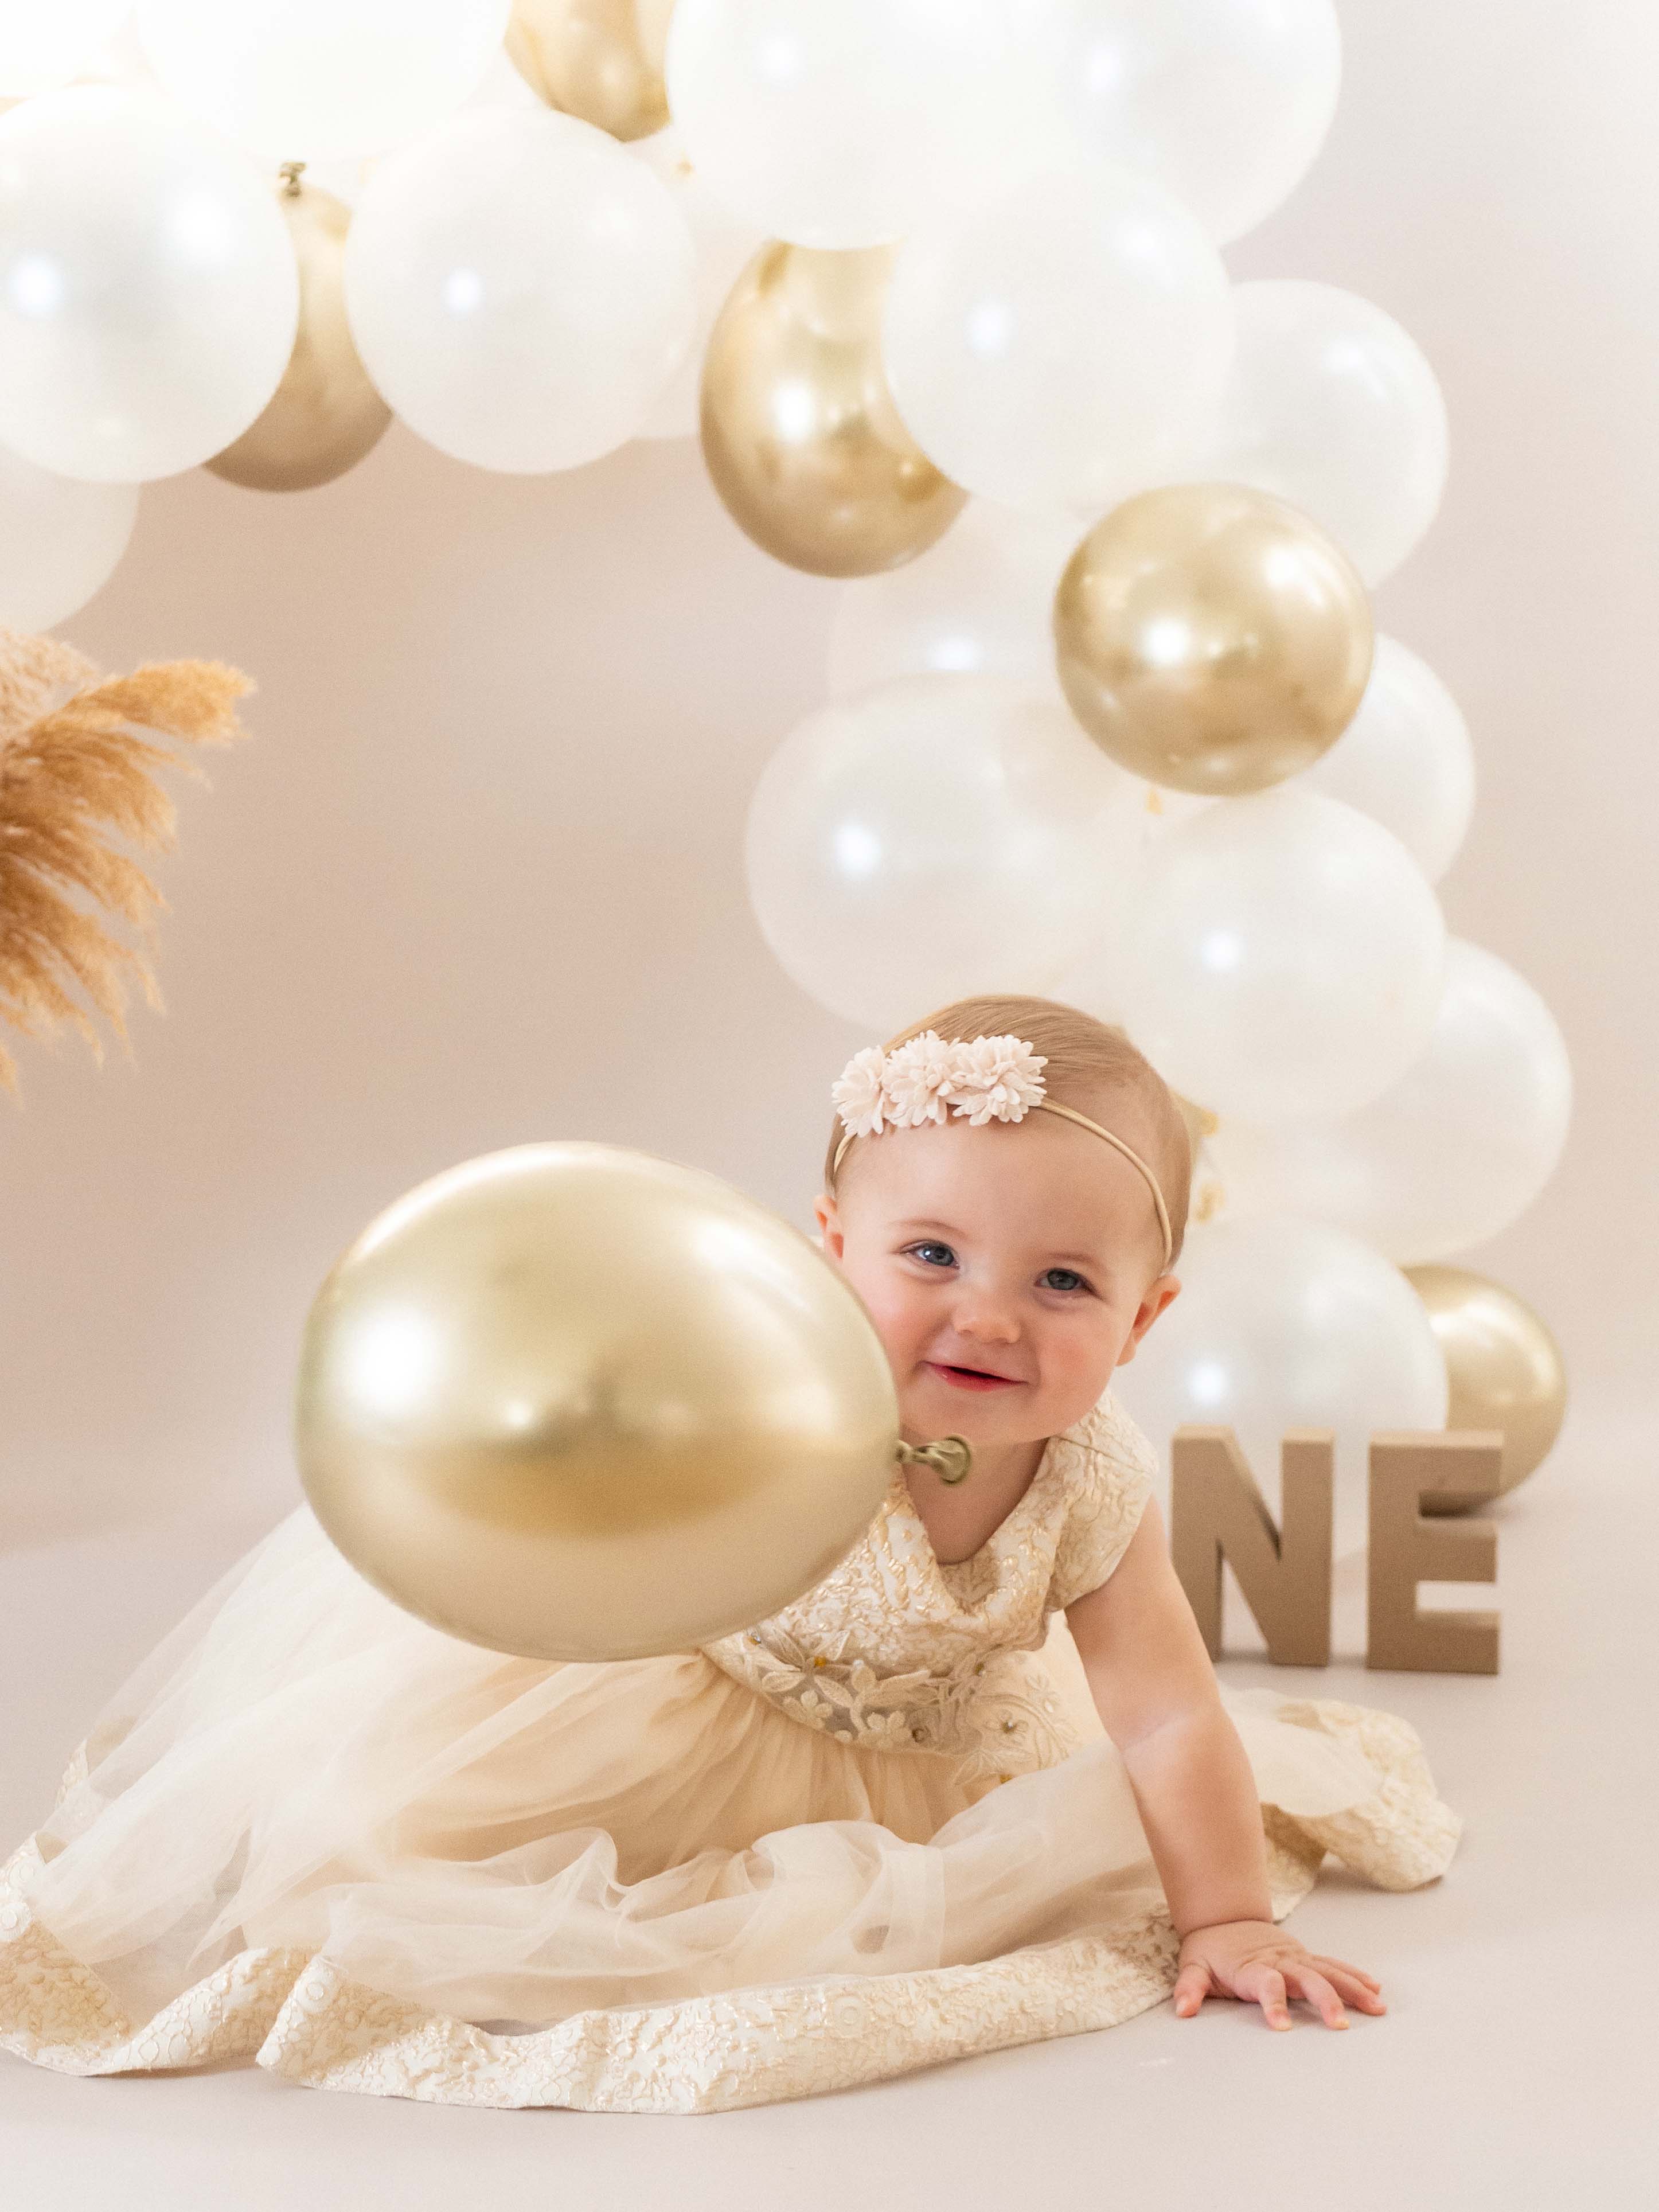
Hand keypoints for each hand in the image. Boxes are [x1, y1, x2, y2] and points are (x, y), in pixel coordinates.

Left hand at [1173, 1921, 1384, 2031]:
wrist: (1225, 1915)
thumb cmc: (1210, 1949)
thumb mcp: (1193, 1966)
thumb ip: (1189, 1988)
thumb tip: (1183, 2010)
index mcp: (1251, 1968)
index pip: (1265, 1984)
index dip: (1273, 2003)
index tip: (1283, 2027)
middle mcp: (1279, 1961)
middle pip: (1306, 1977)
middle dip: (1325, 2000)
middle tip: (1340, 2025)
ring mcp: (1295, 1957)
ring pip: (1328, 1971)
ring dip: (1352, 1988)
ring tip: (1376, 2007)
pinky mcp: (1305, 1956)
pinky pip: (1333, 1965)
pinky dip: (1353, 1975)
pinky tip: (1374, 1990)